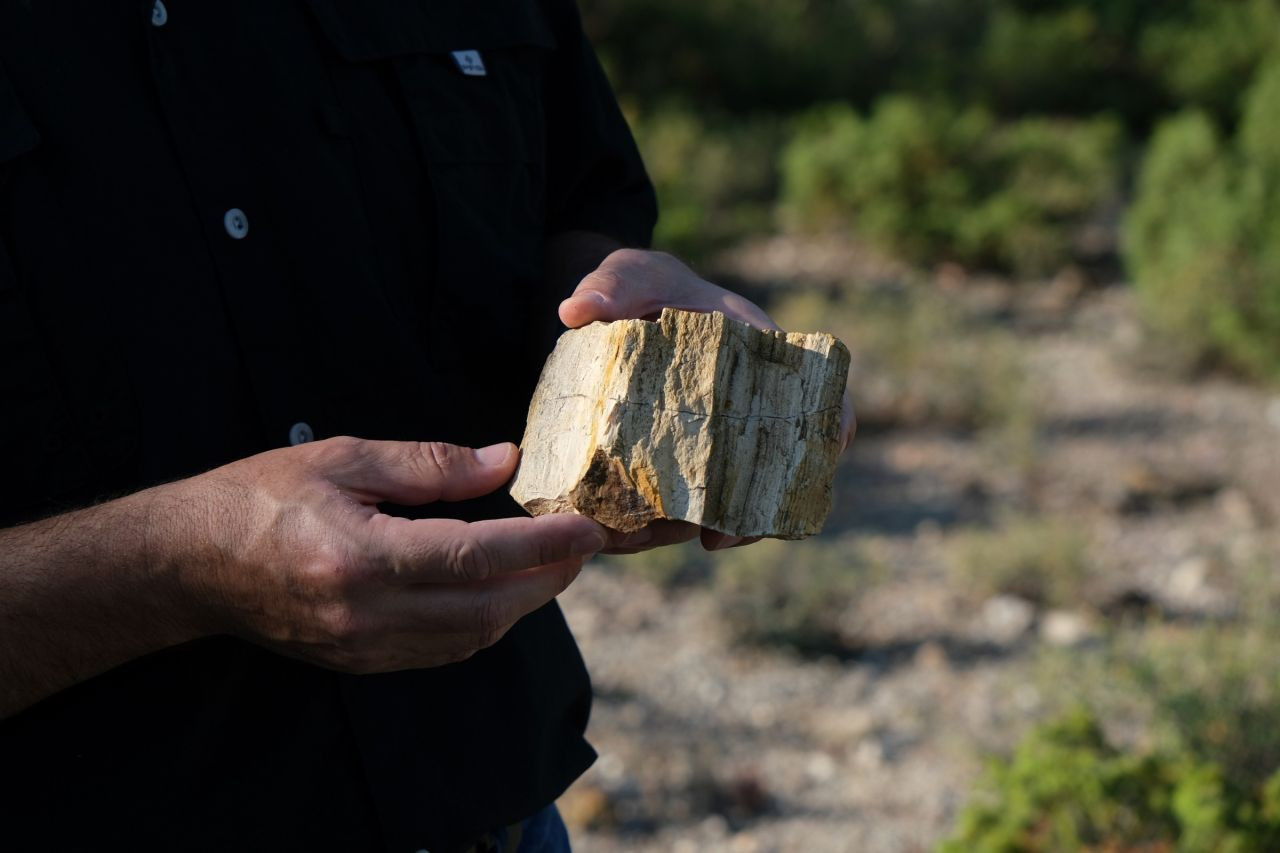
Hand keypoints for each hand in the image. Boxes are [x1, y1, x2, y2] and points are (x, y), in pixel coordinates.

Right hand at [162, 438, 605, 672]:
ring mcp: (363, 648)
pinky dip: (482, 624)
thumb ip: (429, 464)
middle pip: (487, 610)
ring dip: (520, 606)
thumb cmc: (257, 497)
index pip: (477, 556)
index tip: (587, 528)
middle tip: (579, 547)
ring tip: (548, 566)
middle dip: (546, 580)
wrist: (187, 563)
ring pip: (471, 639)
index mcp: (361, 557)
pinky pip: (441, 652)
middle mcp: (366, 614)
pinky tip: (496, 593)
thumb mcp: (342, 458)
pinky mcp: (359, 662)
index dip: (543, 544)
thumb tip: (502, 461)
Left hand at [558, 248, 855, 550]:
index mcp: (758, 359)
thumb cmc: (640, 288)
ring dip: (697, 530)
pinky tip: (624, 535)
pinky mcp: (673, 467)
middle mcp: (744, 413)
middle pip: (777, 474)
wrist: (613, 312)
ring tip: (653, 542)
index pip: (820, 397)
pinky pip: (678, 508)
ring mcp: (711, 447)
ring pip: (725, 504)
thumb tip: (575, 311)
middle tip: (715, 539)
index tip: (824, 456)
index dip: (831, 428)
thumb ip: (611, 285)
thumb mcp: (631, 275)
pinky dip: (657, 527)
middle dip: (754, 515)